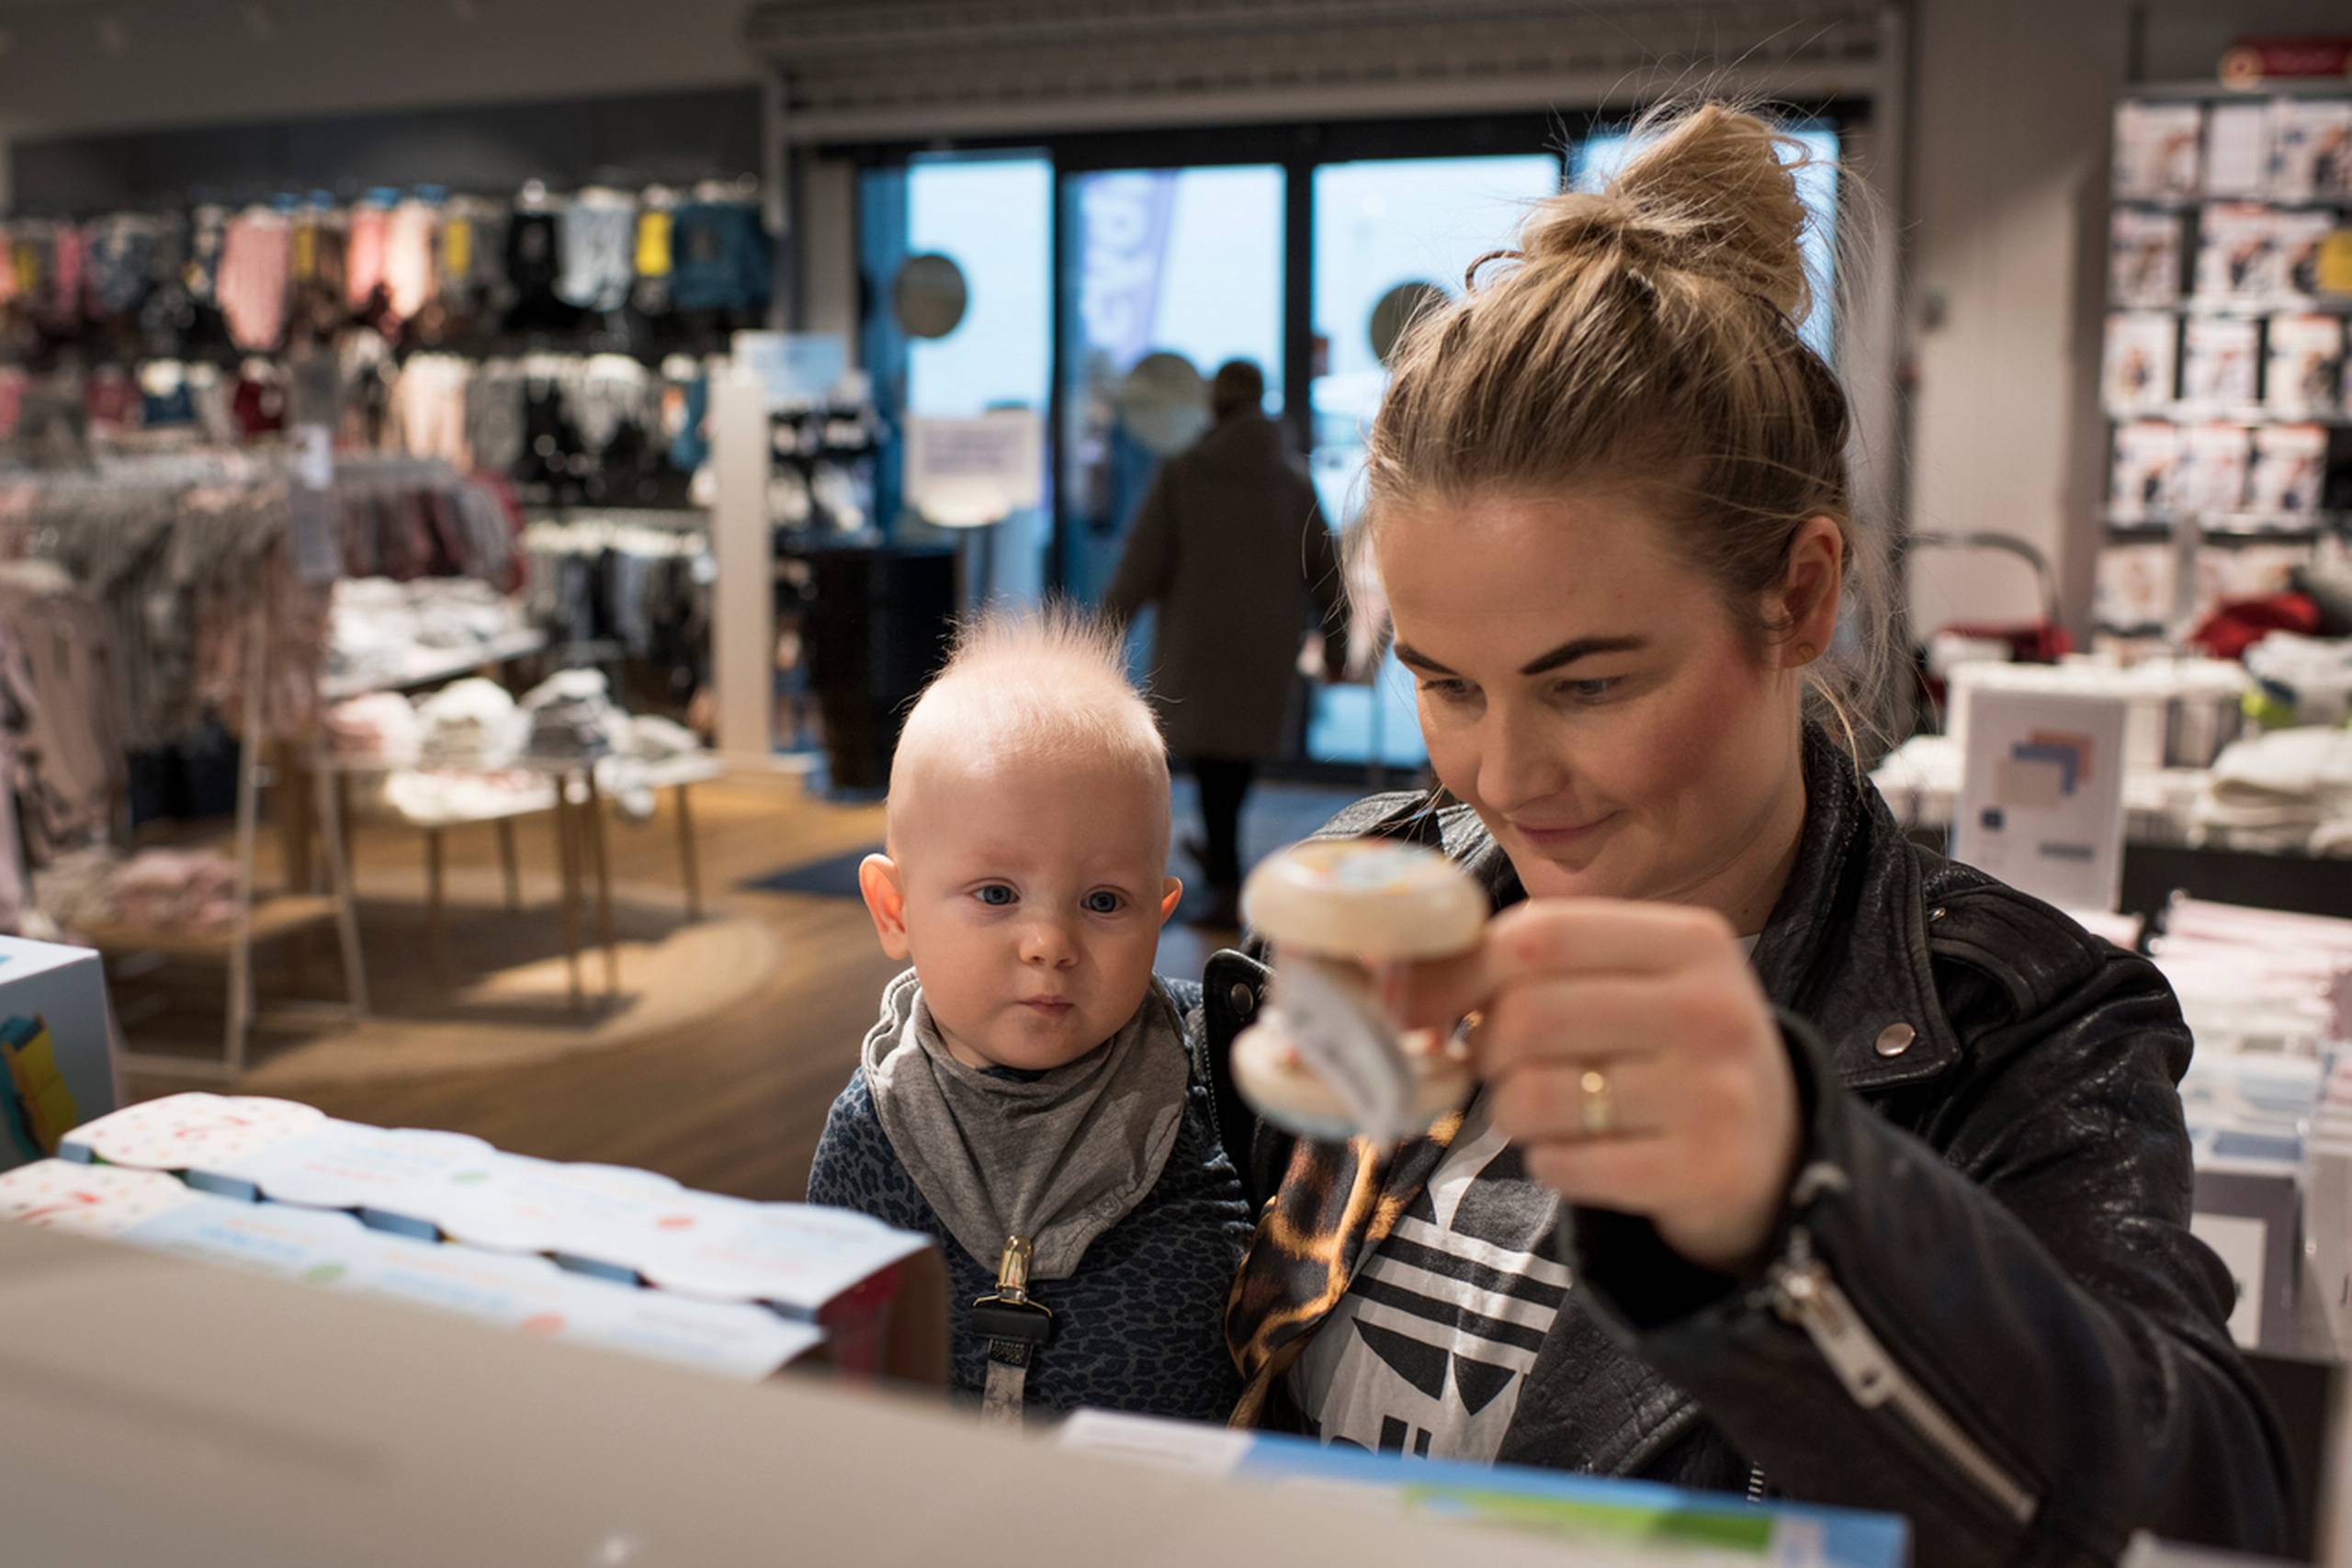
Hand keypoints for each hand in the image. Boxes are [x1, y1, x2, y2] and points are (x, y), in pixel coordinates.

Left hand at [1394, 900, 1800, 1274]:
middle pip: (1527, 1017)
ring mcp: (1714, 1093)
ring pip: (1534, 1096)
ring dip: (1512, 1111)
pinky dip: (1551, 1163)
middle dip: (1486, 1050)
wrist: (1775, 1153)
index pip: (1540, 934)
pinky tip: (1587, 1153)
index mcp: (1691, 941)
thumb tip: (1401, 980)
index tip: (1419, 1004)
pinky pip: (1563, 1165)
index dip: (1458, 970)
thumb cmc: (1668, 1052)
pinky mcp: (1703, 1171)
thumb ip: (1533, 963)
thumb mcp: (1628, 982)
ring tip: (1549, 1110)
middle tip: (1501, 1066)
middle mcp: (1711, 1009)